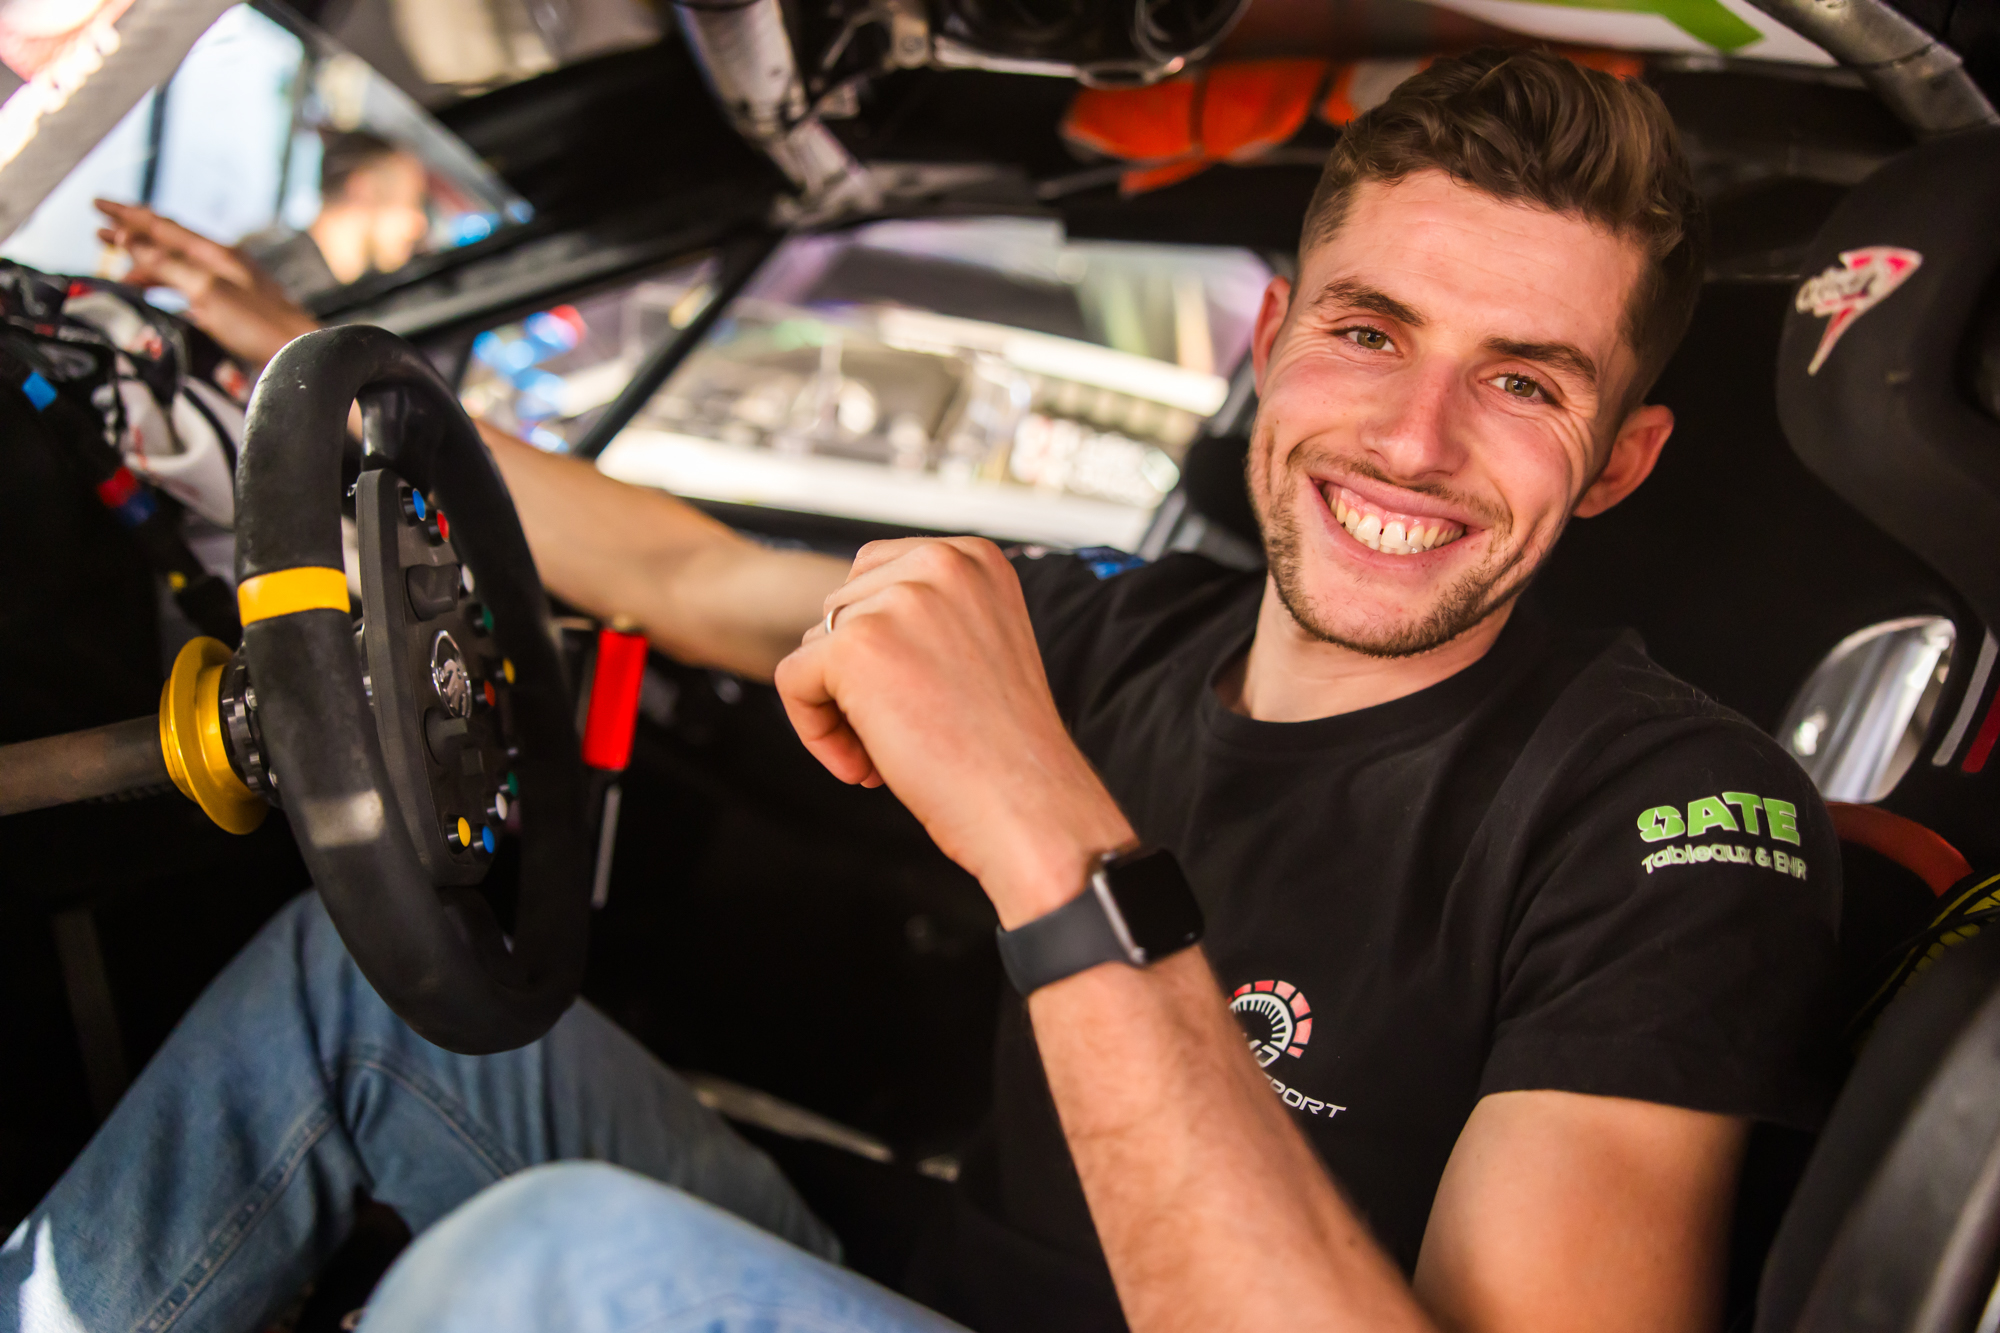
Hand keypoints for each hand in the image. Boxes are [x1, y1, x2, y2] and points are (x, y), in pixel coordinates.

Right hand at [95, 200, 318, 373]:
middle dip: (133, 236)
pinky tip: (163, 297)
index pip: (162, 226)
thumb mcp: (206, 290)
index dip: (127, 215)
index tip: (97, 205)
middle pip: (169, 243)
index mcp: (216, 253)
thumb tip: (130, 240)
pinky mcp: (235, 307)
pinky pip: (191, 288)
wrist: (300, 353)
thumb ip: (167, 265)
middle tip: (99, 231)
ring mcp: (230, 284)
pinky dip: (168, 287)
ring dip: (147, 266)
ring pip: (178, 267)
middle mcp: (223, 264)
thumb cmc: (260, 325)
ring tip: (121, 272)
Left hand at [774, 538, 1133, 925]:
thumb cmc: (1007, 750)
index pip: (877, 574)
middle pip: (842, 608)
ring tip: (888, 753)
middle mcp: (941, 565)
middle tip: (901, 732)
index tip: (914, 695)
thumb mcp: (981, 647)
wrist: (1030, 809)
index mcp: (975, 558)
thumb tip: (843, 623)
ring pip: (816, 646)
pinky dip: (814, 731)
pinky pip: (793, 680)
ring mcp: (899, 601)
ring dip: (840, 705)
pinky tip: (863, 767)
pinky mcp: (856, 646)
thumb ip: (928, 617)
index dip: (880, 643)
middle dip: (856, 675)